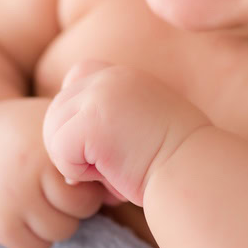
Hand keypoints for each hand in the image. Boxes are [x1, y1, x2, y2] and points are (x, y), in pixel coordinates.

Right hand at [0, 96, 116, 247]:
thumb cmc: (27, 132)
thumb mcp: (54, 125)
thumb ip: (89, 146)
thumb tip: (120, 192)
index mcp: (49, 146)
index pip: (94, 182)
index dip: (92, 181)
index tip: (79, 172)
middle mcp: (29, 174)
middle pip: (82, 210)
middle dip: (79, 202)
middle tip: (62, 187)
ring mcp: (11, 201)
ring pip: (61, 231)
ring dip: (60, 220)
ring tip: (46, 199)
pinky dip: (38, 237)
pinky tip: (30, 214)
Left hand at [43, 59, 211, 207]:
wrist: (194, 171)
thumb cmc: (172, 162)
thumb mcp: (141, 124)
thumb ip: (105, 118)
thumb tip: (60, 143)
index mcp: (122, 75)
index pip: (73, 81)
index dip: (77, 117)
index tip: (108, 142)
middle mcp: (109, 76)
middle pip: (56, 109)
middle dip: (73, 145)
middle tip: (108, 165)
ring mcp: (99, 94)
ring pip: (53, 129)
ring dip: (75, 159)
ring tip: (111, 168)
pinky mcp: (91, 119)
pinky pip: (58, 149)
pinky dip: (77, 171)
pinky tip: (110, 173)